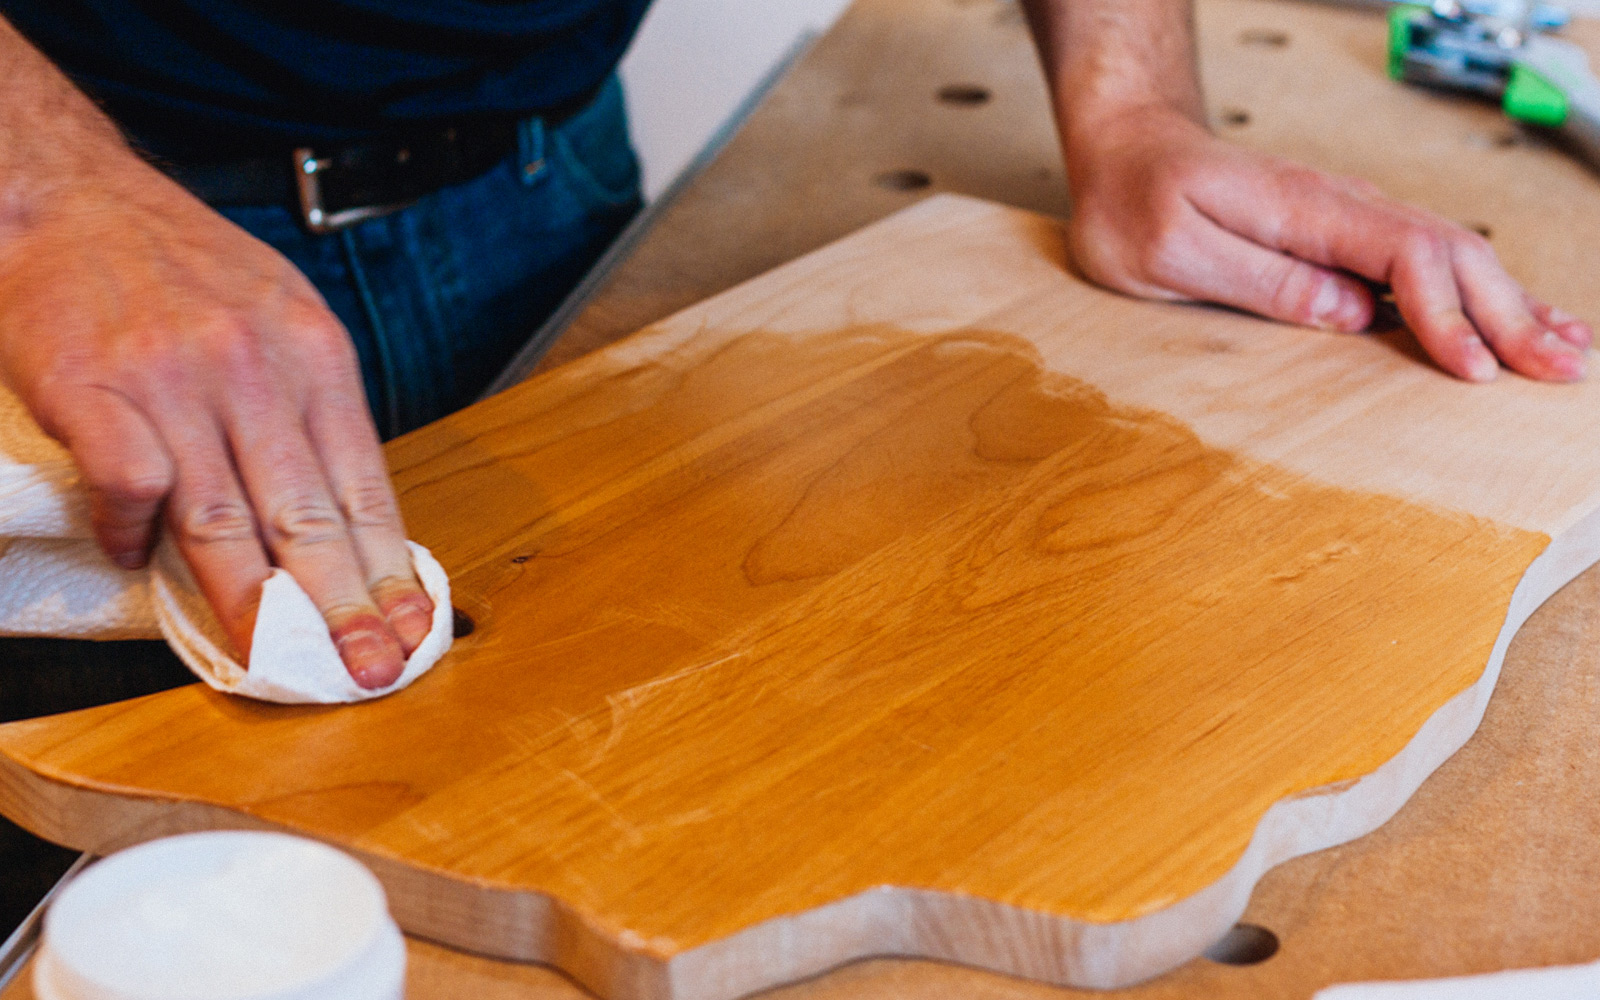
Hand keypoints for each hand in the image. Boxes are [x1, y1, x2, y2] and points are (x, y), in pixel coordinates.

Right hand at [0, 159, 433, 686]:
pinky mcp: (95, 388)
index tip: (414, 630)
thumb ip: (311, 410)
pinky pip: (131, 486)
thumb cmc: (179, 264)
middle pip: (309, 516)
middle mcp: (255, 369)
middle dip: (346, 606)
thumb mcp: (280, 314)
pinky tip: (138, 561)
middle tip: (371, 669)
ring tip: (279, 661)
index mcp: (314, 354)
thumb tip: (344, 517)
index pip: (365, 487)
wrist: (68, 193)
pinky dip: (136, 536)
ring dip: (257, 606)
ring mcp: (174, 379)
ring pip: (226, 519)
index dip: (392, 569)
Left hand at [1062, 104, 1590, 380]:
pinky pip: (1425, 261)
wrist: (1126, 151)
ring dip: (1510, 303)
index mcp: (1302, 208)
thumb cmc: (1133, 203)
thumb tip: (1350, 313)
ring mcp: (1347, 217)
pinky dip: (1477, 293)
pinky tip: (1512, 319)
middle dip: (1509, 313)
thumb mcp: (1171, 251)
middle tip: (1560, 369)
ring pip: (1451, 255)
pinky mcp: (1342, 235)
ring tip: (1565, 349)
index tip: (1473, 368)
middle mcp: (1340, 206)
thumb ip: (1259, 280)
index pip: (1404, 255)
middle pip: (1450, 253)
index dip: (1446, 315)